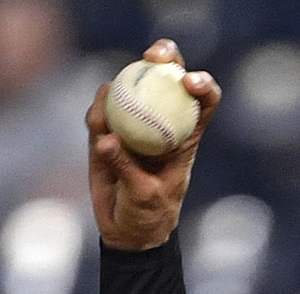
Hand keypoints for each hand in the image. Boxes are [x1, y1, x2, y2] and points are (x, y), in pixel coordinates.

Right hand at [86, 40, 221, 251]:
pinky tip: (97, 119)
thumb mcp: (144, 195)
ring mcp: (133, 124)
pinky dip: (98, 111)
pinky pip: (101, 114)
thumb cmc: (149, 214)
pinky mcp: (106, 132)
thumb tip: (108, 140)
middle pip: (166, 79)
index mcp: (186, 135)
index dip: (202, 84)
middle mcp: (162, 122)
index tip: (189, 81)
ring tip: (112, 94)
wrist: (126, 230)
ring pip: (129, 89)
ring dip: (123, 83)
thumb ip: (127, 167)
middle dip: (163, 56)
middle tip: (152, 56)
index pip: (202, 101)